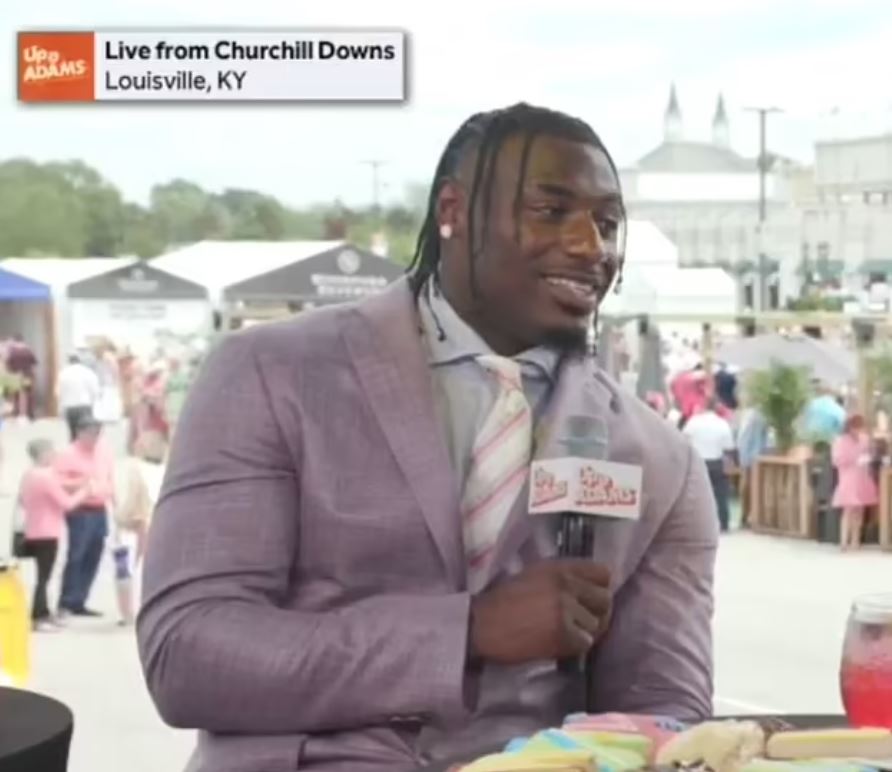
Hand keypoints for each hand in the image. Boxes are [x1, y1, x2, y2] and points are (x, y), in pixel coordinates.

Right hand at [468, 559, 611, 665]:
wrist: (481, 626)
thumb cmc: (503, 602)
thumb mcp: (533, 576)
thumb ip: (562, 579)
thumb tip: (590, 590)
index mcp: (559, 568)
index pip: (603, 573)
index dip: (599, 588)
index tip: (591, 599)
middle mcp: (566, 584)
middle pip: (605, 600)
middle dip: (597, 613)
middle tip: (581, 623)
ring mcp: (567, 609)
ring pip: (597, 625)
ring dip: (584, 633)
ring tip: (563, 634)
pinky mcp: (564, 634)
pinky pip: (585, 643)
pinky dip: (574, 647)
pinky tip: (557, 644)